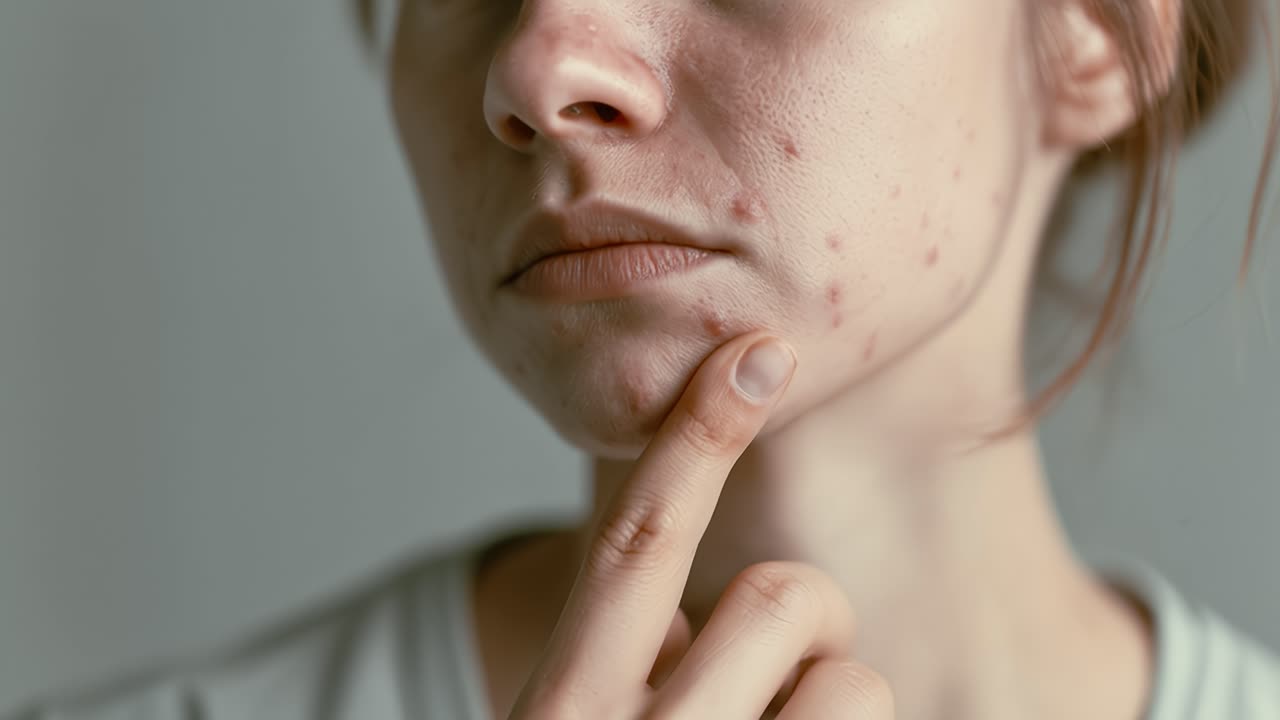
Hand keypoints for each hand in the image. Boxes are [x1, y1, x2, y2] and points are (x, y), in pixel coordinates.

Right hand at [509, 332, 894, 718]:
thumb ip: (622, 662)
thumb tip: (706, 618)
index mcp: (563, 708)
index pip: (637, 540)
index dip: (699, 437)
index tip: (759, 352)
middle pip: (779, 598)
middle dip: (814, 616)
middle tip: (793, 674)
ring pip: (853, 681)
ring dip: (837, 695)